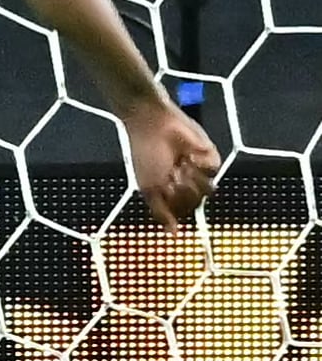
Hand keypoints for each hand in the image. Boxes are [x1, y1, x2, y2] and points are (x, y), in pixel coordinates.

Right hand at [120, 95, 220, 226]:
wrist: (153, 126)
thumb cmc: (145, 156)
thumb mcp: (148, 189)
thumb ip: (161, 213)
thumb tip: (173, 235)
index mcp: (169, 195)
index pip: (180, 213)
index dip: (175, 205)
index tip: (165, 191)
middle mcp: (185, 185)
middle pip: (195, 204)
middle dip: (183, 191)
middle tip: (171, 175)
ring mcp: (198, 172)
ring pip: (207, 191)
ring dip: (192, 178)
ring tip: (180, 164)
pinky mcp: (210, 158)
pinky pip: (213, 171)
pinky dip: (200, 164)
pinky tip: (189, 154)